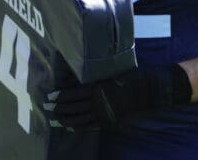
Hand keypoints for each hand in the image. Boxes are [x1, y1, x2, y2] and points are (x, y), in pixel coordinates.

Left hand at [44, 64, 191, 128]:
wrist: (150, 90)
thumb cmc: (130, 76)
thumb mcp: (109, 71)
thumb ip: (93, 76)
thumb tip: (75, 76)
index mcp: (97, 88)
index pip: (72, 95)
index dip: (60, 97)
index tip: (50, 97)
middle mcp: (99, 103)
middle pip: (74, 108)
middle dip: (59, 110)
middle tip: (47, 110)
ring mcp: (105, 114)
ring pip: (80, 120)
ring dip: (66, 120)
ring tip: (56, 120)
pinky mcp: (111, 121)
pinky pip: (92, 126)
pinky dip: (80, 127)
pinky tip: (72, 127)